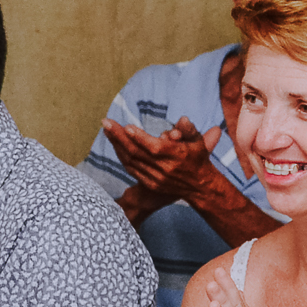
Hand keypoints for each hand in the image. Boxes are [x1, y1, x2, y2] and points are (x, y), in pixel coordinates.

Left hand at [104, 117, 226, 204]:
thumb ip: (189, 130)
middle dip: (119, 137)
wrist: (200, 187)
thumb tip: (182, 119)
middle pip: (137, 152)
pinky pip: (131, 168)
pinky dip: (121, 156)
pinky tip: (115, 145)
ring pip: (131, 160)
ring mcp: (156, 178)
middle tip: (106, 122)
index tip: (127, 126)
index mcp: (177, 157)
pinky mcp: (150, 183)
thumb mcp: (199, 142)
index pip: (154, 147)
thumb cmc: (198, 159)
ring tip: (107, 130)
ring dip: (116, 145)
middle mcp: (165, 169)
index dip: (139, 137)